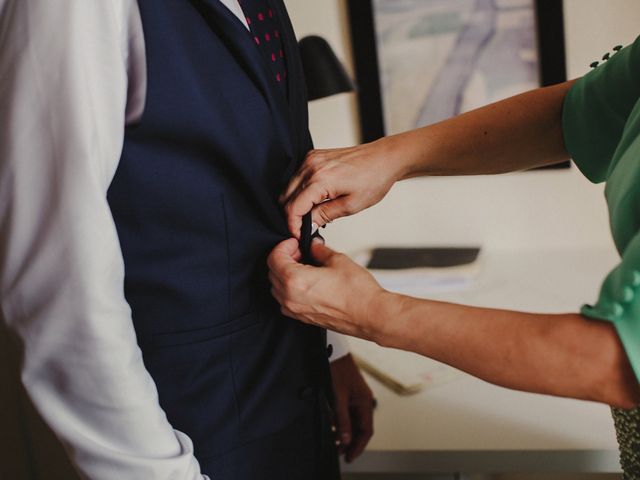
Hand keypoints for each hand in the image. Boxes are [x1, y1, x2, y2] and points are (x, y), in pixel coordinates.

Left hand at [268, 238, 387, 339]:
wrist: (370, 315)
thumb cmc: (358, 294)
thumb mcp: (338, 260)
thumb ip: (320, 250)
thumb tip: (313, 245)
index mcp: (296, 280)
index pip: (274, 258)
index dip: (283, 246)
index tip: (294, 243)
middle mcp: (291, 298)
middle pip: (272, 272)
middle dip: (283, 259)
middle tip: (300, 252)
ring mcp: (296, 310)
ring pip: (276, 288)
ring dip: (284, 274)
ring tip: (303, 267)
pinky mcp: (303, 319)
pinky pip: (285, 302)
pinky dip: (289, 289)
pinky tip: (306, 282)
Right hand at [280, 138, 402, 238]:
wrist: (384, 159)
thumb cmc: (374, 179)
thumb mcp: (351, 205)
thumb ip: (324, 215)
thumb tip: (307, 225)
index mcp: (320, 179)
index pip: (293, 207)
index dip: (293, 225)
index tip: (298, 235)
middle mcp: (311, 166)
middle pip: (285, 197)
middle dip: (292, 216)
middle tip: (304, 229)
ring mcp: (311, 159)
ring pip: (288, 187)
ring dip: (295, 203)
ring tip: (310, 215)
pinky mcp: (313, 156)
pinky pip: (297, 176)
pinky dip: (300, 190)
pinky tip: (313, 199)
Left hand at [330, 354, 373, 462]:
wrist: (333, 351)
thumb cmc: (337, 369)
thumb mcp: (338, 396)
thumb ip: (342, 418)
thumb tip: (345, 438)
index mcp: (365, 402)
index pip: (366, 430)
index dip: (358, 445)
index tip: (350, 456)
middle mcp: (363, 401)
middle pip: (361, 428)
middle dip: (352, 442)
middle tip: (341, 453)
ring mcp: (357, 398)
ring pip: (355, 422)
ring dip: (347, 434)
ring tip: (336, 444)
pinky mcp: (349, 395)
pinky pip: (349, 414)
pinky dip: (343, 424)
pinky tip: (335, 429)